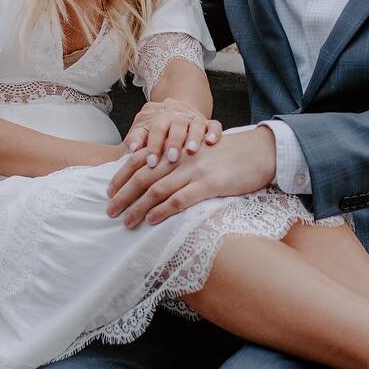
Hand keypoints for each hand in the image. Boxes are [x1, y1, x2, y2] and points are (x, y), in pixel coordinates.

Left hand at [106, 128, 276, 227]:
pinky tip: (150, 220)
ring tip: (125, 221)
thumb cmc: (229, 155)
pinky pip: (180, 199)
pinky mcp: (209, 184)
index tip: (108, 191)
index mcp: (177, 148)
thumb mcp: (200, 152)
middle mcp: (181, 157)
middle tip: (109, 210)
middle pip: (143, 176)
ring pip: (157, 190)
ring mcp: (194, 170)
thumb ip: (180, 162)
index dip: (122, 176)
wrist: (260, 151)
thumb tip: (158, 179)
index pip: (141, 160)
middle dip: (123, 194)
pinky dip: (162, 211)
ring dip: (137, 207)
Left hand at [121, 98, 221, 169]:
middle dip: (173, 142)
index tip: (150, 162)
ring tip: (191, 150)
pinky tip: (211, 142)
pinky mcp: (208, 124)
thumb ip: (136, 139)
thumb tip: (130, 149)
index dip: (152, 145)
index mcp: (158, 116)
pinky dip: (213, 132)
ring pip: (195, 124)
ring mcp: (193, 119)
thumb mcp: (143, 130)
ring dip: (193, 137)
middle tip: (171, 158)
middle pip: (175, 125)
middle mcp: (176, 115)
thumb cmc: (157, 129)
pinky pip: (214, 125)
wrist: (177, 111)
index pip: (154, 128)